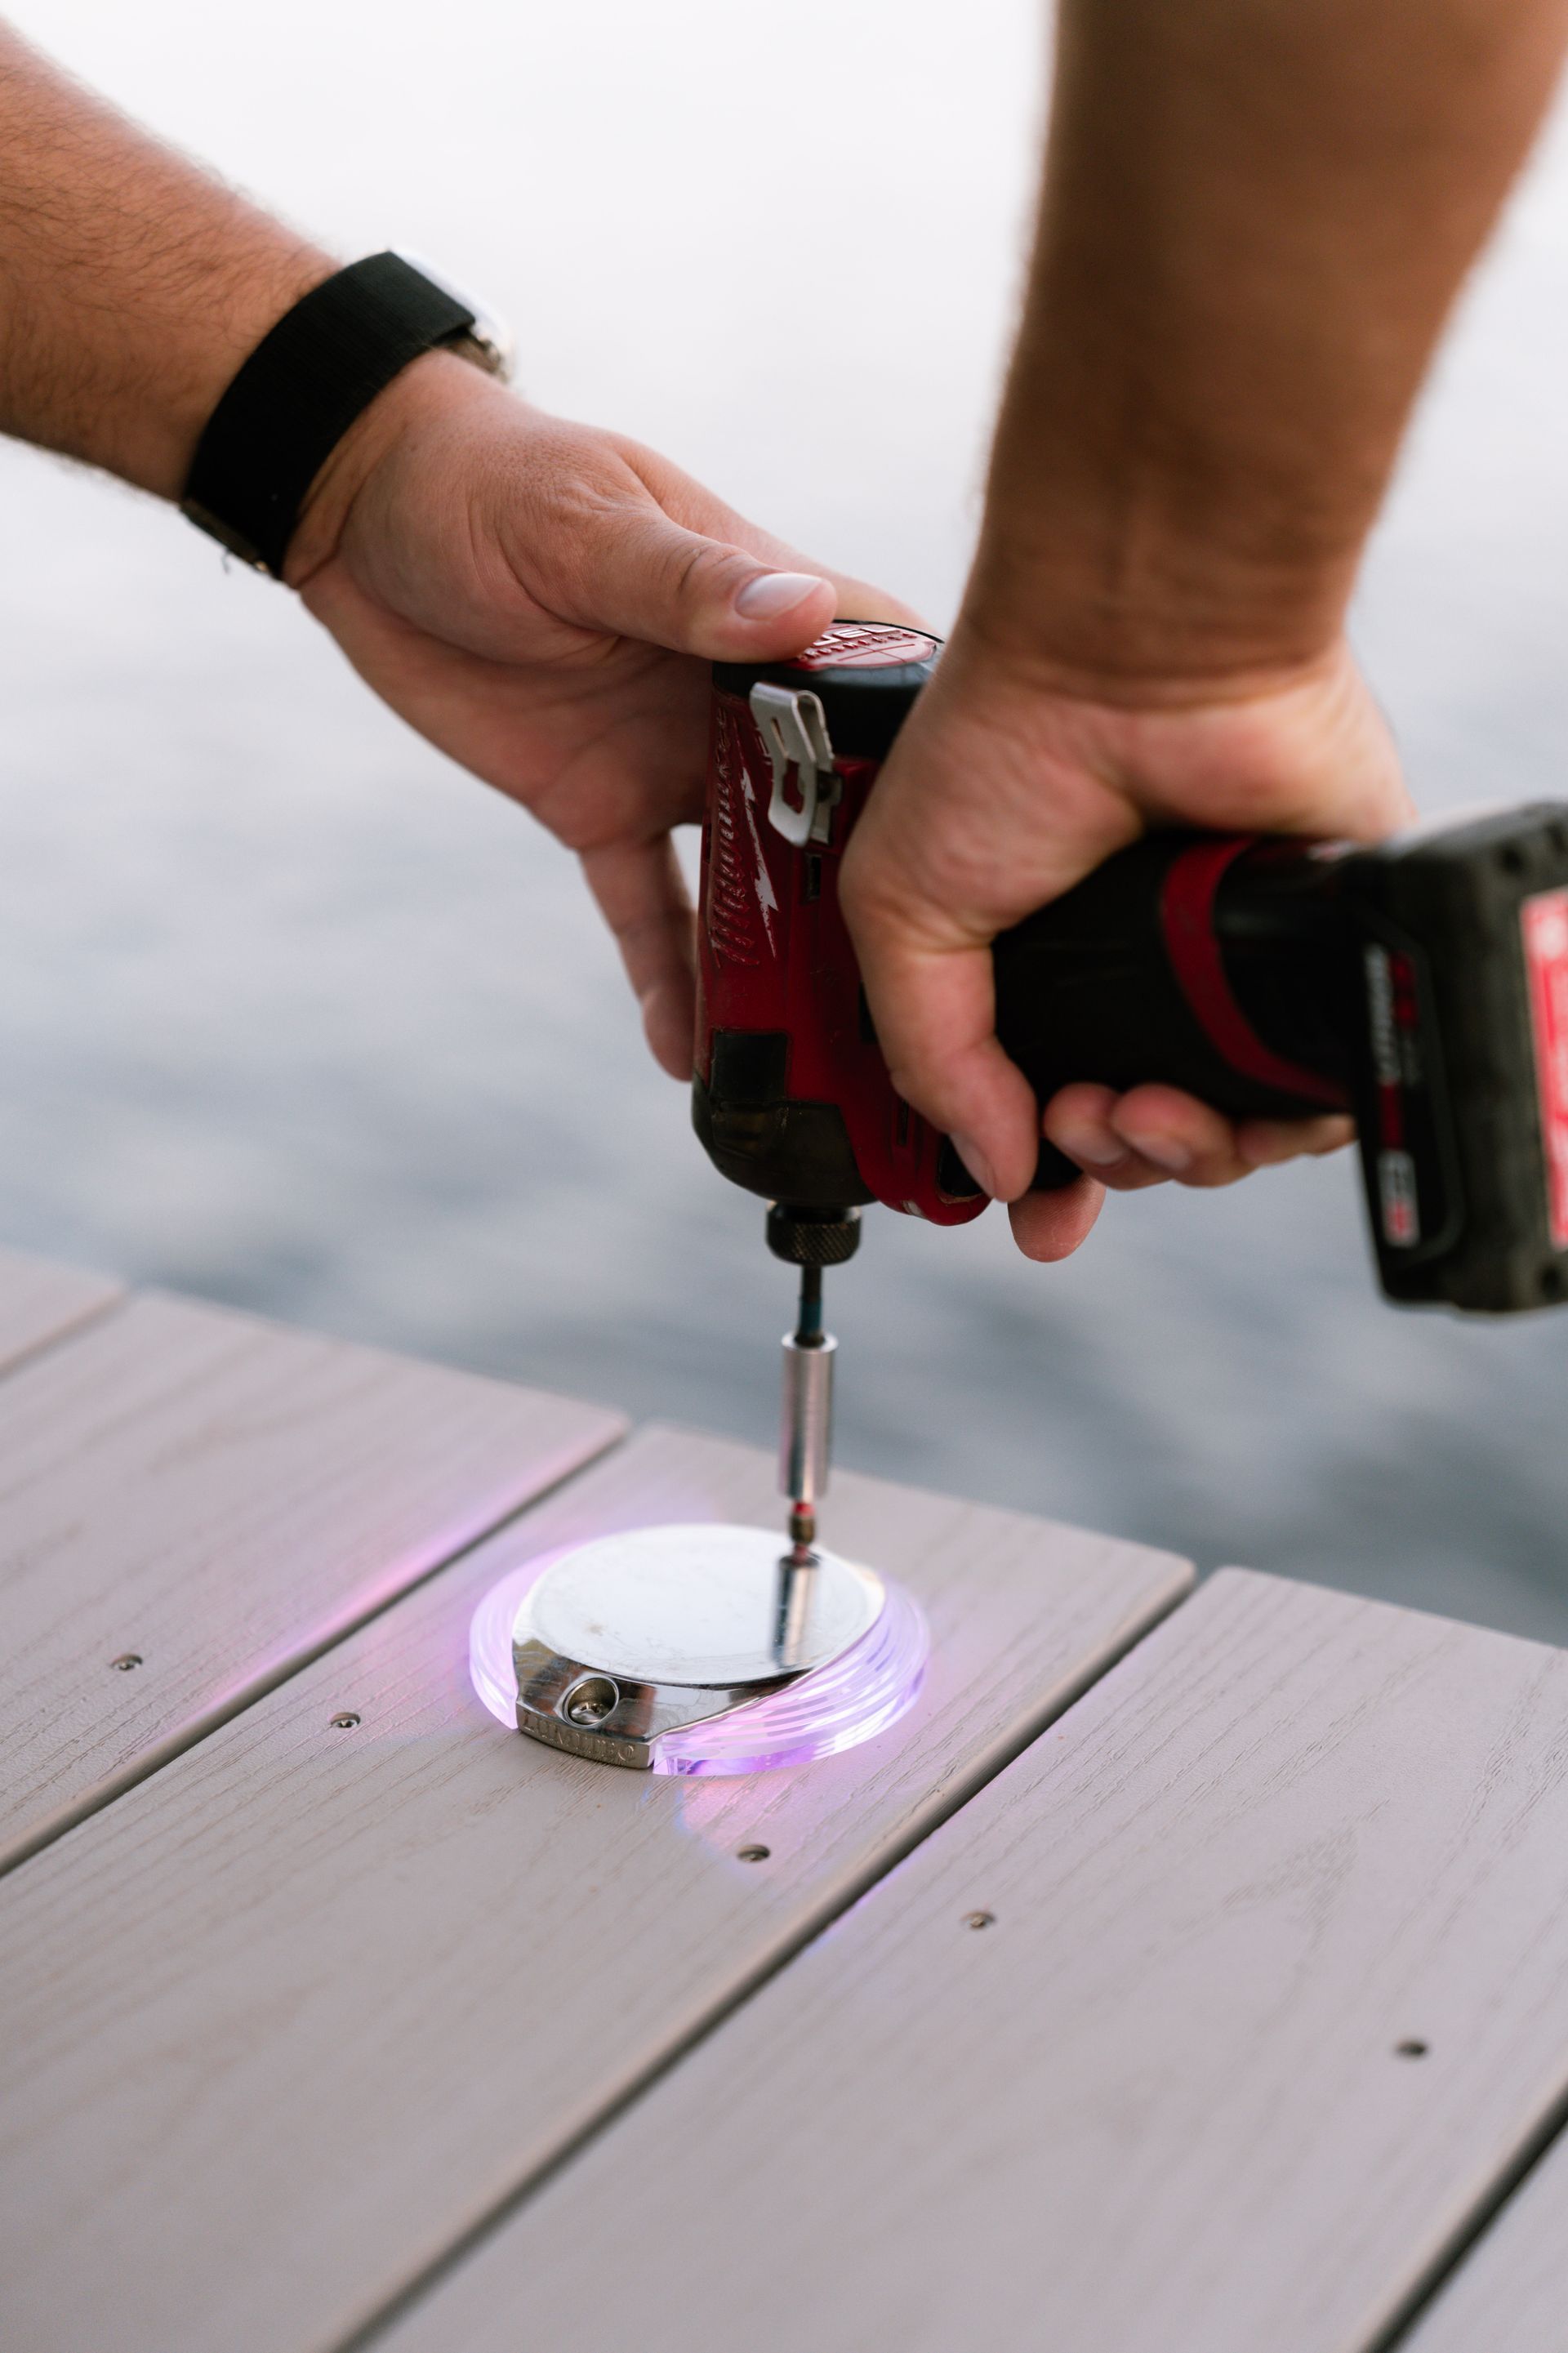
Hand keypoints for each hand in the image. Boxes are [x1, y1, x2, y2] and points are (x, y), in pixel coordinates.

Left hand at [285, 351, 913, 1075]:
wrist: (360, 511)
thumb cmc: (486, 480)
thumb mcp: (584, 526)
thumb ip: (686, 585)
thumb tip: (803, 613)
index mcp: (762, 610)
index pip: (883, 679)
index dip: (943, 752)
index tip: (994, 840)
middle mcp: (737, 698)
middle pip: (839, 807)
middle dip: (878, 895)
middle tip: (923, 996)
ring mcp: (675, 760)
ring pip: (756, 876)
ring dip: (787, 954)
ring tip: (823, 1054)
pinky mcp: (601, 808)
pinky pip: (646, 908)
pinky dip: (668, 979)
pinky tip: (687, 1057)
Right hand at [838, 625, 1413, 1261]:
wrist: (1136, 654)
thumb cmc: (1006, 739)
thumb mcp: (897, 909)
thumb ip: (929, 1054)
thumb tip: (992, 1170)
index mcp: (1034, 962)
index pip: (1036, 1105)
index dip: (1031, 1178)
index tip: (1028, 1213)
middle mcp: (1133, 971)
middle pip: (1132, 1138)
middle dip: (1097, 1167)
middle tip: (1074, 1128)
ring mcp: (1221, 966)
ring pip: (1223, 1131)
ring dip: (1171, 1157)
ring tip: (1133, 1113)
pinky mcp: (1307, 953)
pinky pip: (1312, 1090)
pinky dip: (1270, 1128)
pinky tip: (1215, 1107)